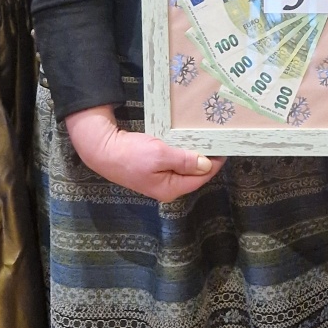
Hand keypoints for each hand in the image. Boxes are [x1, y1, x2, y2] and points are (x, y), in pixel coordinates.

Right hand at [65, 106, 222, 200]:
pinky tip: (186, 142)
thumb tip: (207, 165)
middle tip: (216, 140)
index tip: (225, 147)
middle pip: (194, 174)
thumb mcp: (160, 155)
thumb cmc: (130, 154)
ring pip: (185, 168)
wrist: (102, 150)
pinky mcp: (154, 170)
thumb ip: (184, 161)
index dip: (214, 163)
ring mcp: (160, 180)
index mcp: (170, 188)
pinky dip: (182, 152)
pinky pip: (175, 163)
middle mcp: (167, 188)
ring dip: (194, 154)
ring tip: (205, 139)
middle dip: (206, 159)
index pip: (201, 177)